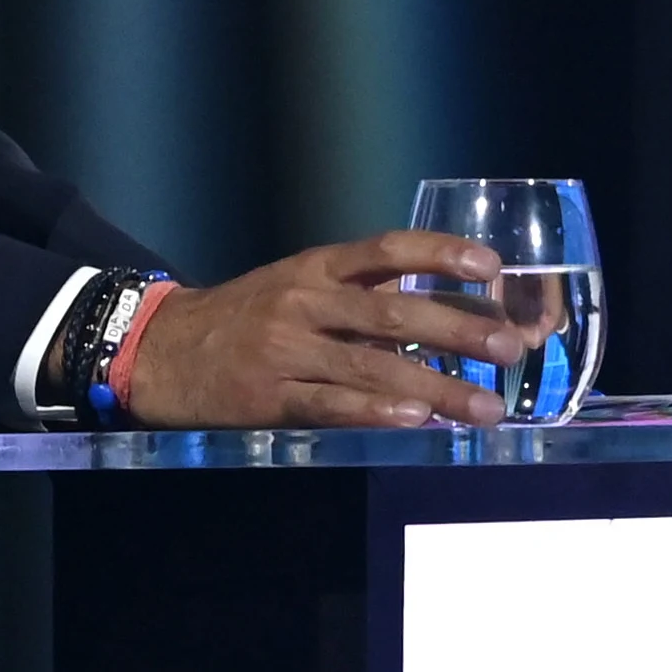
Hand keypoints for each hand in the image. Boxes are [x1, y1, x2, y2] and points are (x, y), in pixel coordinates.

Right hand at [117, 233, 524, 427]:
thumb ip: (366, 294)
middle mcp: (306, 301)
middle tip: (509, 348)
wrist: (162, 349)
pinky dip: (374, 413)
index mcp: (319, 266)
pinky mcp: (269, 397)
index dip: (440, 253)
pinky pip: (329, 405)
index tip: (492, 266)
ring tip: (483, 408)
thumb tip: (451, 308)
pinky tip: (414, 422)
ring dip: (434, 388)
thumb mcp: (303, 285)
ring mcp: (286, 350)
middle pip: (391, 313)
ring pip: (371, 368)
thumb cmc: (250, 317)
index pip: (387, 249)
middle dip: (457, 330)